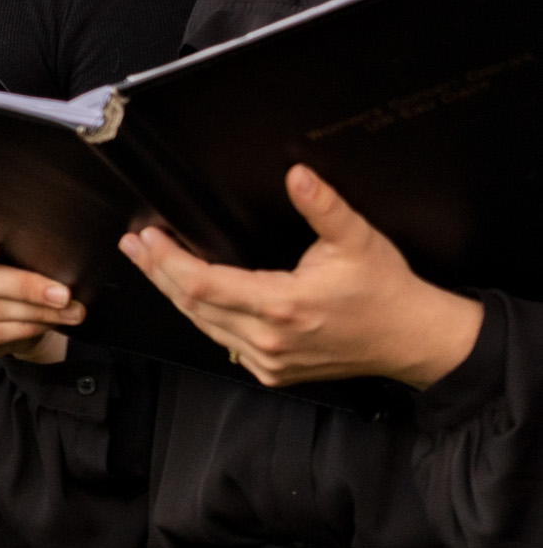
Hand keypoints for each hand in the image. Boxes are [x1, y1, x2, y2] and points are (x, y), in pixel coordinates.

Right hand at [0, 214, 86, 363]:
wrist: (13, 304)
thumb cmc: (12, 260)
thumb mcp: (8, 241)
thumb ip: (12, 235)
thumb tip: (49, 242)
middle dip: (24, 285)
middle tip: (62, 292)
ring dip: (36, 310)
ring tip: (70, 309)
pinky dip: (26, 327)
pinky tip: (49, 323)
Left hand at [121, 165, 483, 389]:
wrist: (413, 339)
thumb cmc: (386, 291)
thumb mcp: (358, 240)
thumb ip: (323, 206)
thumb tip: (298, 175)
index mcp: (284, 306)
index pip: (204, 284)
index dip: (169, 261)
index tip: (149, 237)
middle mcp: (269, 339)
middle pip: (193, 305)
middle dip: (158, 272)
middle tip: (135, 244)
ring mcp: (268, 360)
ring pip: (203, 325)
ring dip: (173, 293)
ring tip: (151, 263)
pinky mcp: (272, 371)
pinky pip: (223, 341)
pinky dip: (202, 316)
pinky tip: (189, 295)